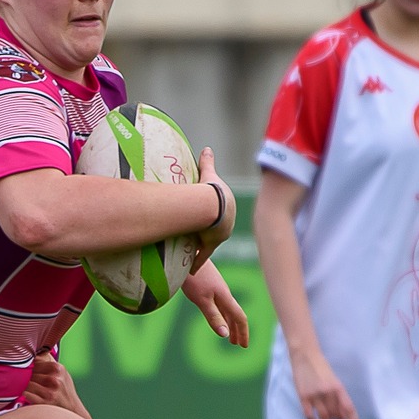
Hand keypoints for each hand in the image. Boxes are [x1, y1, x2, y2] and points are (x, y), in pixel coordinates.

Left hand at [23, 355, 89, 418]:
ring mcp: (50, 392)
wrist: (72, 411)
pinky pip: (25, 393)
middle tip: (20, 379)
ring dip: (21, 385)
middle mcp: (55, 379)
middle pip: (29, 372)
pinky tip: (23, 394)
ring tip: (21, 386)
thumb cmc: (64, 391)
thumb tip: (35, 350)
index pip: (34, 361)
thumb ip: (49, 362)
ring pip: (25, 382)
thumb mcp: (62, 373)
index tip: (25, 369)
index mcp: (58, 369)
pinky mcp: (43, 403)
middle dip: (23, 376)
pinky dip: (22, 393)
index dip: (28, 366)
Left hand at [181, 260, 248, 347]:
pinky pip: (220, 303)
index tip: (243, 346)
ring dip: (229, 323)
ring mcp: (217, 288)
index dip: (243, 332)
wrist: (186, 253)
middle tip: (237, 344)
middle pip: (235, 314)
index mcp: (225, 297)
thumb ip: (213, 316)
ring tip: (228, 335)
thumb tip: (225, 335)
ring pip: (227, 309)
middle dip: (237, 330)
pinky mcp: (209, 284)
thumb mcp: (201, 300)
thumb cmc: (193, 277)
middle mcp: (224, 293)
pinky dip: (222, 314)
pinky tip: (217, 315)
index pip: (239, 317)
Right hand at [191, 149, 235, 266]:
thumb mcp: (209, 175)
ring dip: (201, 248)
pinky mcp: (211, 244)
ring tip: (190, 253)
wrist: (214, 206)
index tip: (207, 220)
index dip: (212, 217)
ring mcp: (219, 235)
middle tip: (197, 236)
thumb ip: (207, 162)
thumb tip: (206, 148)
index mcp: (227, 209)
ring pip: (207, 243)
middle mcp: (226, 224)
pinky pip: (203, 255)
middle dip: (208, 234)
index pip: (219, 215)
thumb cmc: (212, 190)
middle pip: (214, 230)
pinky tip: (191, 270)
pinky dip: (197, 262)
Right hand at [291, 350, 359, 418]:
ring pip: (324, 417)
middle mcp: (328, 393)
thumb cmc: (320, 367)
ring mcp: (315, 395)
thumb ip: (337, 396)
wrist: (305, 355)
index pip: (348, 409)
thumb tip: (340, 415)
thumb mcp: (333, 380)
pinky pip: (309, 415)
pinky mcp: (303, 396)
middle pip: (336, 415)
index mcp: (338, 388)